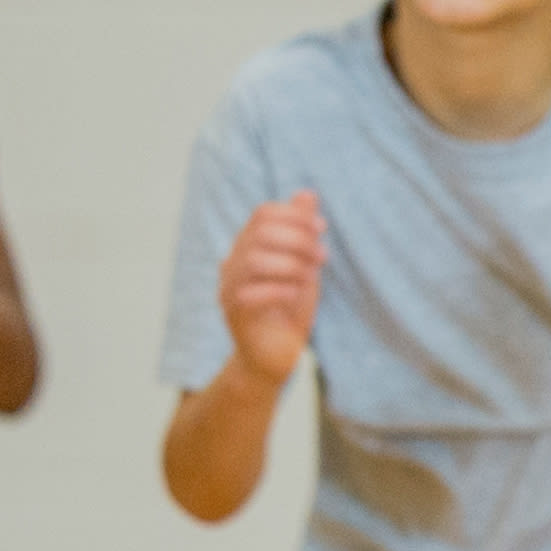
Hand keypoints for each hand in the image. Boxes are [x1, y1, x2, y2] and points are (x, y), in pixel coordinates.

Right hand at [221, 194, 327, 384]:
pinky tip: (296, 296)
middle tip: (321, 257)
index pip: (263, 213)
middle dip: (298, 240)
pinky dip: (282, 290)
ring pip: (255, 260)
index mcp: (248, 247)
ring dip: (292, 265)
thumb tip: (307, 194)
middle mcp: (233, 264)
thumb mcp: (303, 266)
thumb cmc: (289, 309)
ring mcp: (229, 289)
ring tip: (309, 278)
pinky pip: (252, 293)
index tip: (321, 229)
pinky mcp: (234, 315)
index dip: (295, 216)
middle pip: (261, 233)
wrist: (276, 355)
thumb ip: (302, 232)